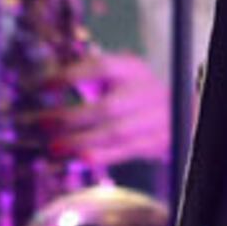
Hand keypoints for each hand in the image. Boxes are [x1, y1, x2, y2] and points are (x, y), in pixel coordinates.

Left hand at [11, 47, 174, 166]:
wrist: (183, 111)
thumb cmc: (140, 90)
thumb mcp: (124, 73)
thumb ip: (94, 74)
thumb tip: (50, 80)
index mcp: (133, 70)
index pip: (101, 67)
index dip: (71, 75)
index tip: (44, 85)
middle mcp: (144, 92)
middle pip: (107, 107)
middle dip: (71, 117)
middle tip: (43, 123)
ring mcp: (152, 119)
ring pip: (114, 133)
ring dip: (80, 141)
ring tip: (54, 146)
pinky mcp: (154, 142)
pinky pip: (125, 151)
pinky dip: (102, 156)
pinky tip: (81, 158)